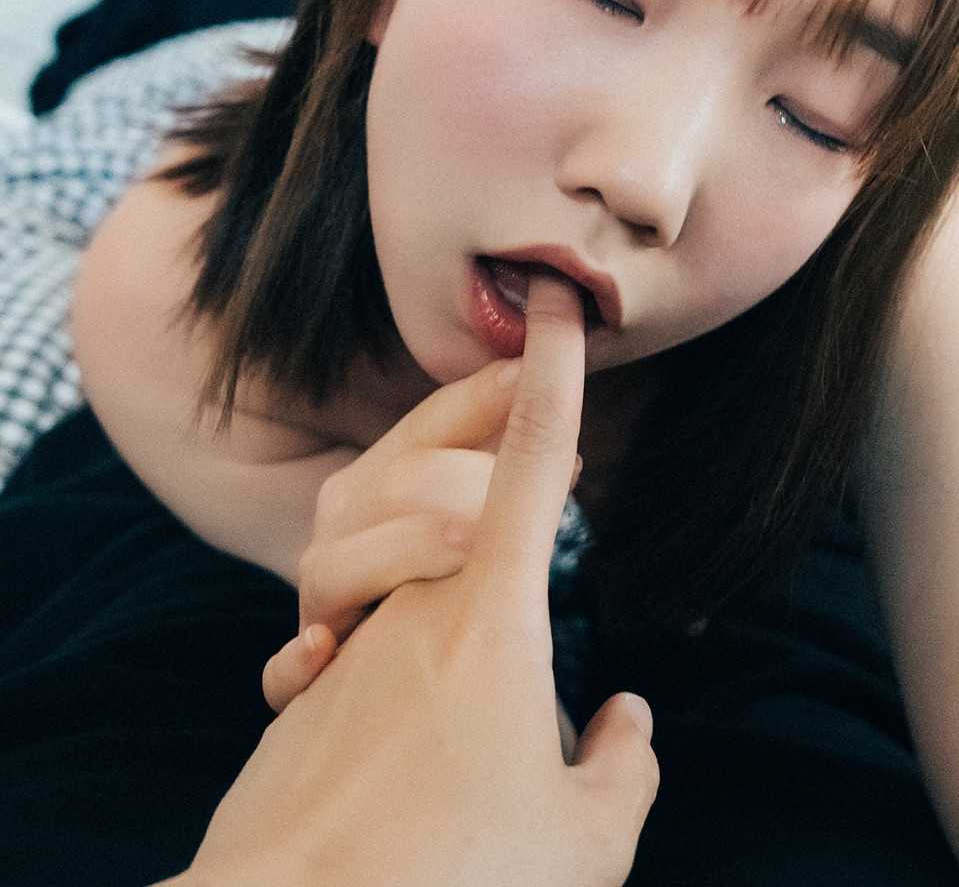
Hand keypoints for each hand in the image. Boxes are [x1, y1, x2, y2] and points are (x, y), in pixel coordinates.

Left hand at [173, 274, 658, 886]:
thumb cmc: (451, 881)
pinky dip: (388, 612)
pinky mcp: (305, 687)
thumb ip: (623, 766)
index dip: (558, 373)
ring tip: (487, 572)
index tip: (561, 301)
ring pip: (396, 541)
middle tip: (556, 463)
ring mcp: (350, 635)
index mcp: (493, 614)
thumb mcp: (583, 844)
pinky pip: (348, 613)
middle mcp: (414, 601)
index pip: (536, 460)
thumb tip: (626, 717)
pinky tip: (417, 696)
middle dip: (496, 441)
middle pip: (457, 479)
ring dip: (441, 530)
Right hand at [262, 358, 579, 712]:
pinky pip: (283, 672)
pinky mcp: (296, 680)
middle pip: (397, 485)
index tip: (533, 371)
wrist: (387, 699)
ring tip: (474, 544)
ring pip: (334, 565)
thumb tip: (563, 429)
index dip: (481, 395)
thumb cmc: (439, 590)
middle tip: (542, 482)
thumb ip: (499, 469)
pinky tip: (323, 648)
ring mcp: (316, 601)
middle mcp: (340, 530)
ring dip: (406, 550)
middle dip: (467, 480)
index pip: (430, 423)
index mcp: (379, 484)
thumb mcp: (466, 518)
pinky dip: (296, 661)